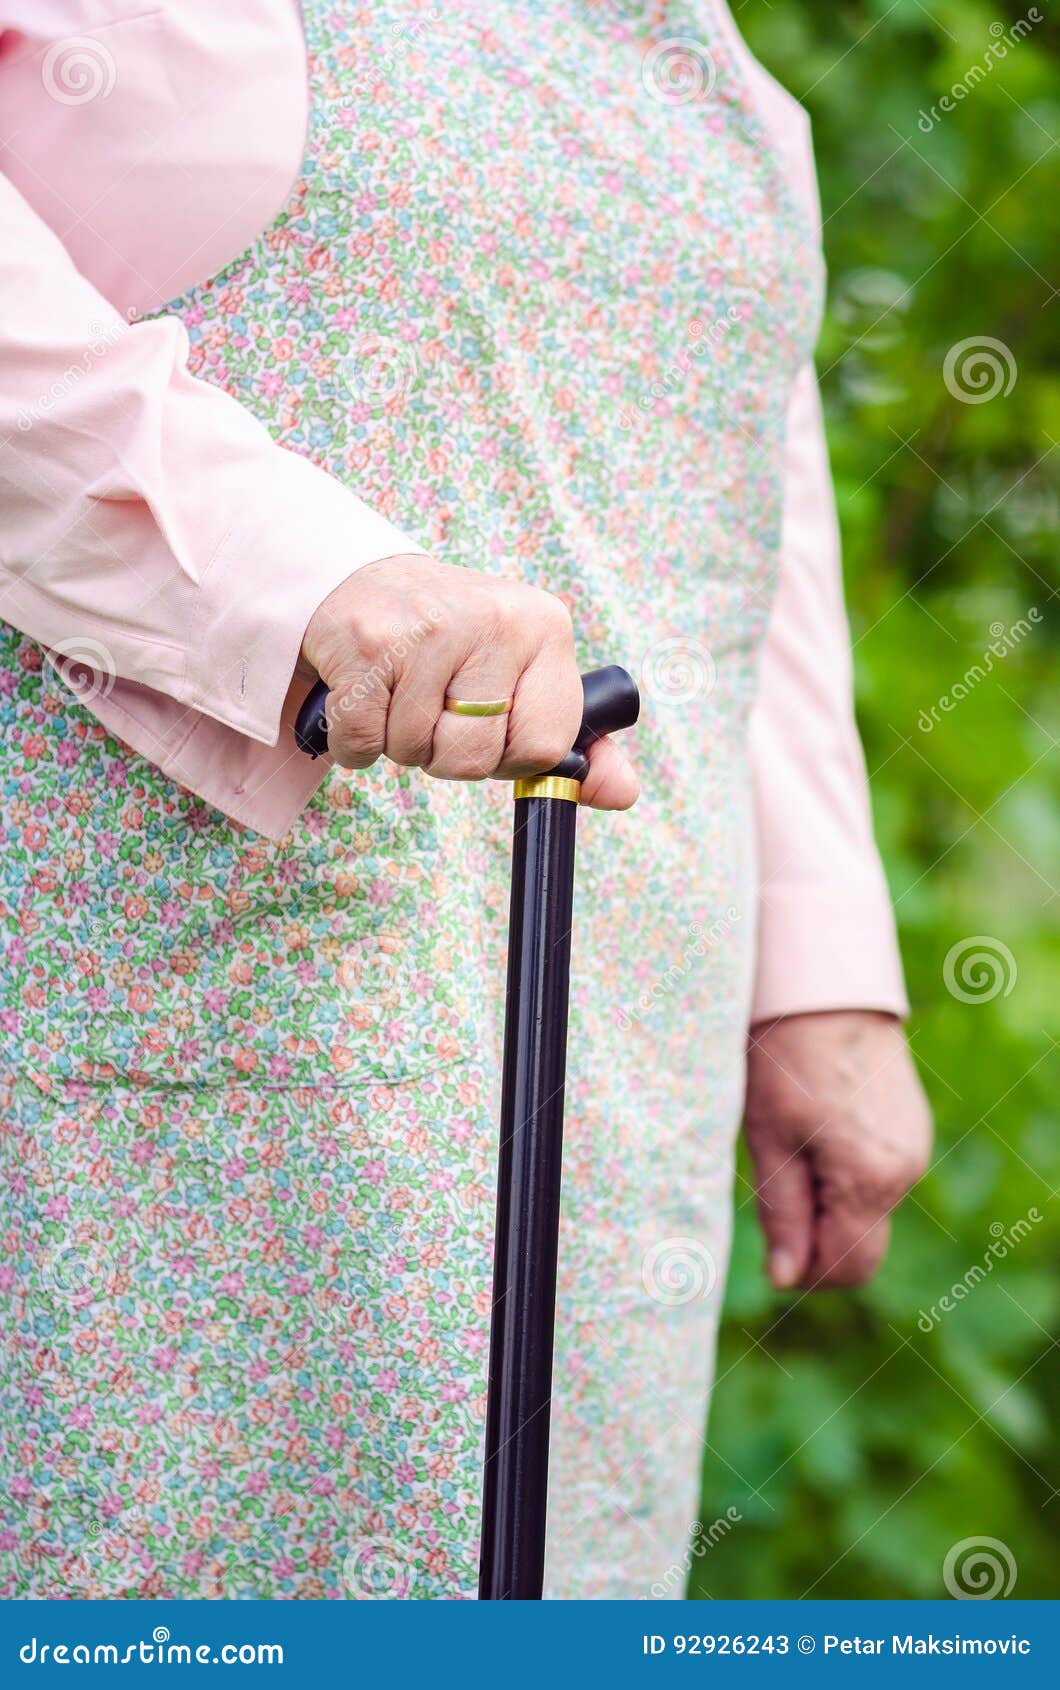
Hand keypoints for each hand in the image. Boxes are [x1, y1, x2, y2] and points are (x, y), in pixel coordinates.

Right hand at [301, 554, 637, 810]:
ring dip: (396, 742)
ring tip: (398, 688)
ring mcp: (429, 629)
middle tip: (434, 704)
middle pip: (476, 759)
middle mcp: (496, 620)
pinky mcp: (368, 644)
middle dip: (445, 753)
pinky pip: (362, 744)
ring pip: (414, 752)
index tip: (490, 723)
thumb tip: (623, 793)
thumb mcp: (524, 674)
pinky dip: (353, 741)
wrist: (362, 580)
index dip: (510, 754)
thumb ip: (572, 740)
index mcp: (547, 627)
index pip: (546, 746)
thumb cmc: (453, 641)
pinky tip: (364, 693)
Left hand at [743, 1011, 931, 1290]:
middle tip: (772, 1192)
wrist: (822, 987)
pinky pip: (877, 1173)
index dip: (805, 1271)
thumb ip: (782, 1214)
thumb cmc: (784, 1059)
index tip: (770, 1247)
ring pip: (867, 1208)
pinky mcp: (910, 1123)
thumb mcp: (769, 1140)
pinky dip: (844, 1173)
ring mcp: (914, 1144)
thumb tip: (785, 1277)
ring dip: (827, 1201)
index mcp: (871, 1180)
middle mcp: (905, 1169)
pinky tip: (814, 1131)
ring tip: (789, 1147)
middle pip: (861, 1243)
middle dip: (815, 1236)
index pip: (848, 1268)